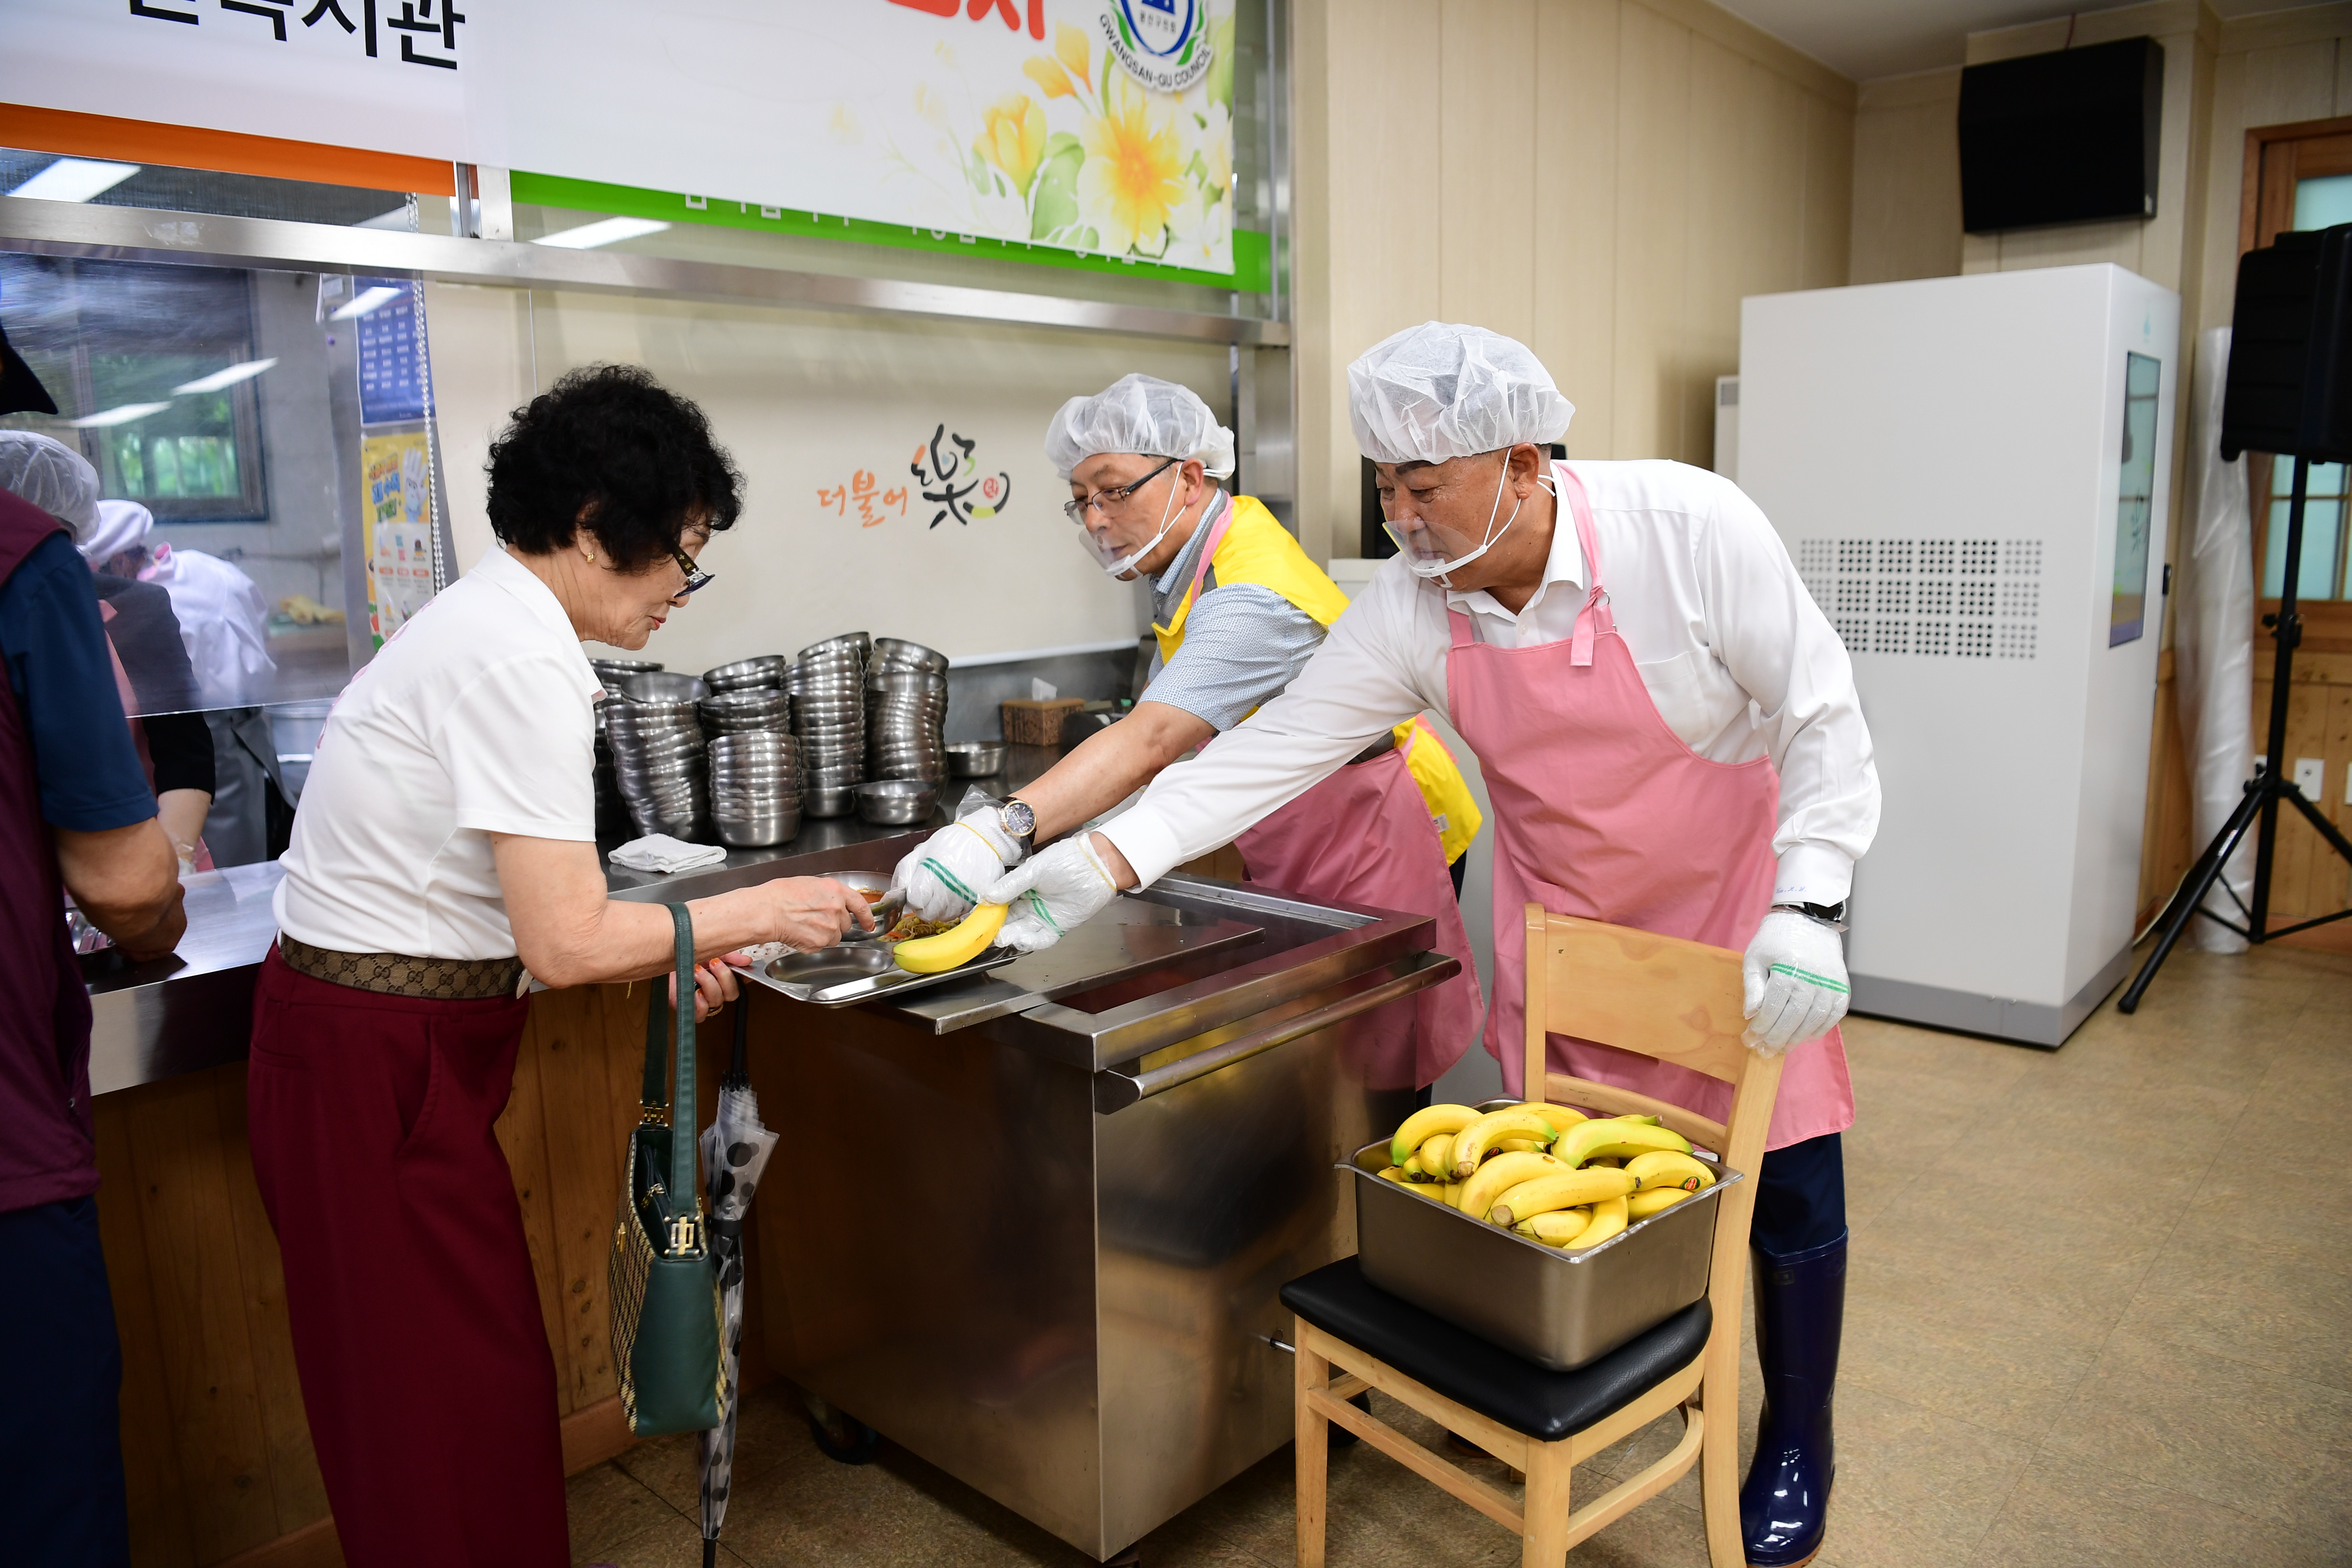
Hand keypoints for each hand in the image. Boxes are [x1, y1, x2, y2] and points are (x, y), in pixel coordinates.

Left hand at [668, 957, 740, 1022]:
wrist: (666, 958)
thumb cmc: (686, 953)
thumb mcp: (712, 949)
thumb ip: (731, 956)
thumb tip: (746, 961)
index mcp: (724, 976)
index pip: (742, 982)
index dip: (741, 977)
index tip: (733, 964)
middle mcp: (716, 989)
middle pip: (733, 994)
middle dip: (724, 977)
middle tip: (713, 962)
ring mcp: (704, 999)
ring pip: (717, 1001)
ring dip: (709, 984)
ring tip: (697, 971)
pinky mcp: (690, 1007)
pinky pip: (702, 1015)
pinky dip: (700, 1004)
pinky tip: (695, 992)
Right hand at [757, 875, 874, 951]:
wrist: (767, 911)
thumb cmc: (781, 895)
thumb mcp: (811, 884)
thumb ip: (829, 894)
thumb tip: (835, 902)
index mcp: (836, 892)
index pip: (861, 905)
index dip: (866, 917)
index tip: (868, 924)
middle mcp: (837, 910)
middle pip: (845, 924)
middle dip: (834, 923)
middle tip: (815, 918)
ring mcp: (830, 928)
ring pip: (834, 937)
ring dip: (824, 934)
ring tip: (805, 925)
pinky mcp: (820, 943)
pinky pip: (821, 946)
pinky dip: (812, 942)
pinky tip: (800, 933)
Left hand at [891, 811, 1024, 923]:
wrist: (984, 838)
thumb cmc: (951, 842)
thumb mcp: (920, 851)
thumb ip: (904, 873)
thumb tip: (894, 894)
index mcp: (931, 876)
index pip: (915, 903)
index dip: (913, 898)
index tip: (917, 891)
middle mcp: (948, 890)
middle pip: (928, 914)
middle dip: (925, 906)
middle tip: (929, 893)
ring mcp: (964, 897)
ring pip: (945, 917)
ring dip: (940, 908)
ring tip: (944, 891)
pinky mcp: (978, 900)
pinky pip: (961, 913)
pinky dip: (956, 907)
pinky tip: (956, 892)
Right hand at [980, 834, 1120, 952]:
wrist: (1096, 865)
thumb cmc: (1067, 860)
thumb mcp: (1035, 869)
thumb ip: (1011, 884)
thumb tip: (986, 897)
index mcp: (1023, 887)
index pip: (1001, 902)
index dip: (989, 910)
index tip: (978, 916)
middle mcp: (1031, 903)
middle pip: (1010, 919)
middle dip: (998, 927)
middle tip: (987, 932)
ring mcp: (1044, 915)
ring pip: (1023, 930)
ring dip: (1012, 935)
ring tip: (1001, 936)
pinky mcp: (1058, 925)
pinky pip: (1042, 938)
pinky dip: (1031, 941)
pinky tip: (1021, 939)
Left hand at [1741, 910, 1850, 1054]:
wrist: (1807, 920)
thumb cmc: (1775, 940)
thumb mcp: (1755, 957)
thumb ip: (1753, 986)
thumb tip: (1750, 1015)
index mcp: (1788, 970)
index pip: (1773, 1008)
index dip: (1760, 1027)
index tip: (1749, 1038)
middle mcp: (1812, 979)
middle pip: (1793, 1018)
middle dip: (1776, 1037)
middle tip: (1764, 1051)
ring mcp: (1830, 983)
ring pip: (1814, 1019)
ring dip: (1797, 1037)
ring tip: (1783, 1048)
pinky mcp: (1842, 986)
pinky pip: (1834, 1014)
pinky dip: (1821, 1028)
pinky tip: (1807, 1037)